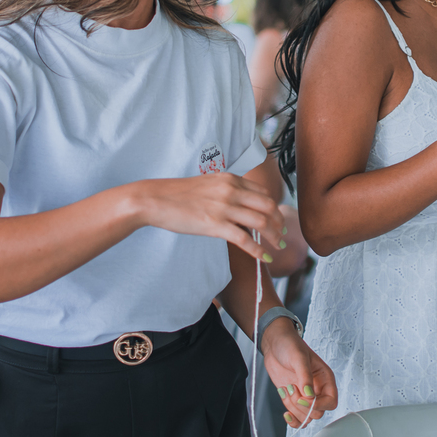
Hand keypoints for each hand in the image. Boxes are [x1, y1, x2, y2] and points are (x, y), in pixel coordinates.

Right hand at [139, 174, 284, 261]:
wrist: (155, 199)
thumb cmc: (177, 194)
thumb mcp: (207, 184)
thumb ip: (226, 190)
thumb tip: (239, 204)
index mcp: (230, 179)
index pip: (263, 192)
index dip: (274, 207)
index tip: (277, 218)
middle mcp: (231, 190)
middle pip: (268, 206)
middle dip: (279, 222)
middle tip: (282, 234)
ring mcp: (224, 207)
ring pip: (261, 222)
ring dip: (274, 236)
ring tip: (278, 247)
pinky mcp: (215, 225)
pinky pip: (245, 239)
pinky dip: (259, 250)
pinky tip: (265, 258)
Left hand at [262, 319, 337, 427]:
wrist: (274, 344)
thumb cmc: (290, 345)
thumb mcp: (299, 357)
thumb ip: (305, 377)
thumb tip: (309, 396)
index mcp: (325, 378)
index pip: (331, 401)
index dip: (319, 404)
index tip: (304, 398)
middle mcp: (317, 389)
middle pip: (317, 412)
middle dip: (301, 404)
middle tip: (291, 387)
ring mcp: (305, 396)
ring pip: (306, 417)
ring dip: (293, 408)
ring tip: (286, 389)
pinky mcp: (294, 399)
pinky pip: (298, 418)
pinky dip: (292, 419)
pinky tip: (286, 412)